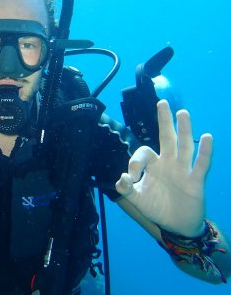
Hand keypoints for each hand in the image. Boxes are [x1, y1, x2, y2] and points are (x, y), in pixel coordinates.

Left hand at [116, 99, 211, 236]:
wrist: (176, 225)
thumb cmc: (156, 207)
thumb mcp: (136, 199)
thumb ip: (126, 188)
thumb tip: (122, 177)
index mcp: (153, 166)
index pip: (143, 153)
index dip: (135, 162)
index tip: (131, 178)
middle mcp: (168, 163)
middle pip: (166, 138)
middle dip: (164, 121)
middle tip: (162, 103)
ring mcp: (183, 171)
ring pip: (184, 147)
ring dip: (184, 130)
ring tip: (183, 113)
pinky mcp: (195, 181)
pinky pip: (201, 164)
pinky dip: (204, 152)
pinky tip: (207, 138)